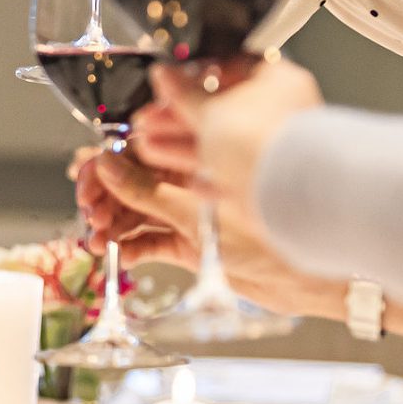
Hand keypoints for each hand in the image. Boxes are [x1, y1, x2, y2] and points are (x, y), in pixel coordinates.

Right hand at [76, 148, 346, 320]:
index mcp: (212, 135)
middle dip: (108, 189)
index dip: (116, 148)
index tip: (90, 163)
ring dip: (116, 219)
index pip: (150, 131)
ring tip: (96, 233)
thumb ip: (146, 184)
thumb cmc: (279, 212)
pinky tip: (116, 251)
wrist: (314, 272)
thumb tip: (107, 163)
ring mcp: (201, 203)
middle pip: (139, 170)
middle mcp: (204, 166)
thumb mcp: (198, 195)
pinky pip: (156, 237)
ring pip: (143, 204)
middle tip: (88, 203)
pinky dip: (134, 245)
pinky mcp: (198, 239)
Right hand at [133, 59, 322, 213]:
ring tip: (150, 147)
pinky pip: (231, 174)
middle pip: (221, 111)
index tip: (167, 87)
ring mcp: (273, 149)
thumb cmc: (263, 141)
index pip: (229, 71)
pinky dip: (207, 177)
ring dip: (183, 146)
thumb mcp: (210, 110)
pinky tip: (189, 180)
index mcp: (277, 81)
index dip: (193, 79)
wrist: (287, 193)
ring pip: (222, 144)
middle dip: (179, 118)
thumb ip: (183, 94)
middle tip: (149, 120)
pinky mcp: (266, 181)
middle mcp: (280, 113)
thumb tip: (165, 76)